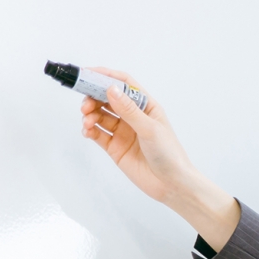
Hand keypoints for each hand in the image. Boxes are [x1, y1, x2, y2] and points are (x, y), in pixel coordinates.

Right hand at [80, 69, 238, 248]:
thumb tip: (110, 89)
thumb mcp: (150, 129)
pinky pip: (97, 133)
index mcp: (146, 106)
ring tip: (88, 121)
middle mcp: (133, 116)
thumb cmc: (169, 155)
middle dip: (93, 97)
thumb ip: (129, 110)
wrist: (172, 185)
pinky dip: (89, 129)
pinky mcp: (115, 146)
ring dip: (90, 114)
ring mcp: (123, 131)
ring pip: (99, 115)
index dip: (106, 76)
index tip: (87, 73)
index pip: (124, 84)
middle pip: (107, 98)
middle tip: (85, 104)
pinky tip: (87, 131)